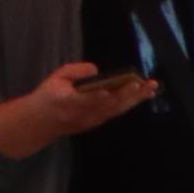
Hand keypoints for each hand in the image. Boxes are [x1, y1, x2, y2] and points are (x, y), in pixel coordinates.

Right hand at [0, 57, 158, 160]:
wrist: (42, 122)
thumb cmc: (49, 96)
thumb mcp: (54, 78)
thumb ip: (74, 72)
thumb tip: (95, 70)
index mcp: (66, 102)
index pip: (82, 100)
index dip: (95, 97)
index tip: (107, 91)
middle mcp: (82, 113)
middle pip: (106, 105)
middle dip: (126, 95)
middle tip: (143, 84)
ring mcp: (92, 120)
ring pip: (116, 109)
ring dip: (135, 99)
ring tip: (151, 88)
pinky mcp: (98, 121)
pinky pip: (117, 111)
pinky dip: (131, 102)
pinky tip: (144, 94)